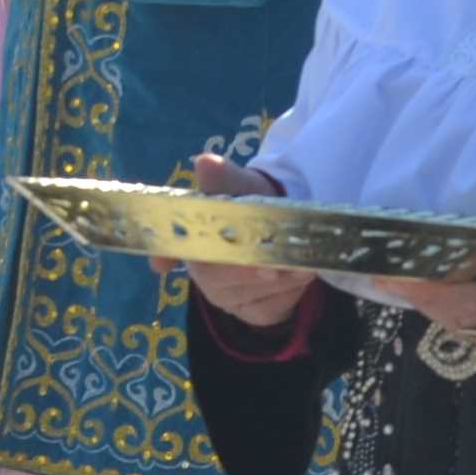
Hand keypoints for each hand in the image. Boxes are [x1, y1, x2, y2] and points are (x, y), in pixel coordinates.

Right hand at [179, 153, 312, 327]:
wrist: (282, 231)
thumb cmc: (254, 204)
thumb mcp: (242, 185)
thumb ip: (225, 178)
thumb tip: (204, 161)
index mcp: (193, 241)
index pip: (176, 251)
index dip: (176, 256)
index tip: (176, 262)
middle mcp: (204, 274)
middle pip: (218, 277)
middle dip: (248, 267)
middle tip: (274, 260)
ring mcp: (228, 298)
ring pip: (250, 292)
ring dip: (279, 275)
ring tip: (299, 257)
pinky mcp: (255, 313)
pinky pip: (272, 307)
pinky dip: (291, 290)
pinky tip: (300, 272)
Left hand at [365, 195, 475, 368]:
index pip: (459, 303)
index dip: (421, 289)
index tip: (387, 273)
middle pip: (457, 321)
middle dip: (423, 296)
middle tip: (392, 269)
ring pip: (473, 329)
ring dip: (444, 306)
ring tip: (420, 275)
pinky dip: (468, 311)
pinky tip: (464, 288)